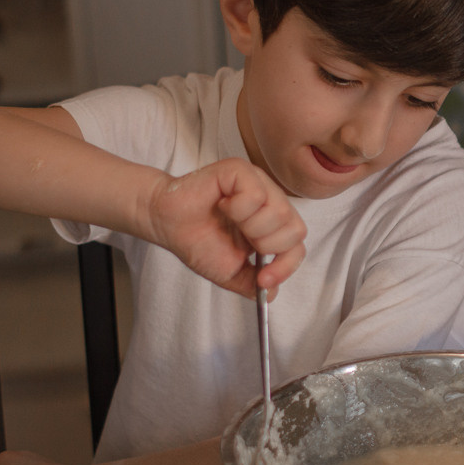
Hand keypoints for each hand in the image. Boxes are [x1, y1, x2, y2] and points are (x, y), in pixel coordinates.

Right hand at [144, 158, 306, 298]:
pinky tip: (222, 205)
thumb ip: (251, 283)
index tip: (262, 280)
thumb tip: (272, 294)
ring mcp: (259, 182)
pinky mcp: (241, 170)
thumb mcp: (228, 271)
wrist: (165, 222)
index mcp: (273, 223)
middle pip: (295, 230)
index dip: (284, 266)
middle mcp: (271, 200)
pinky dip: (237, 209)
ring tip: (229, 220)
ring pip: (279, 213)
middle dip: (265, 245)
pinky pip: (256, 195)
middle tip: (242, 241)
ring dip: (250, 226)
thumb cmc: (196, 239)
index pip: (298, 245)